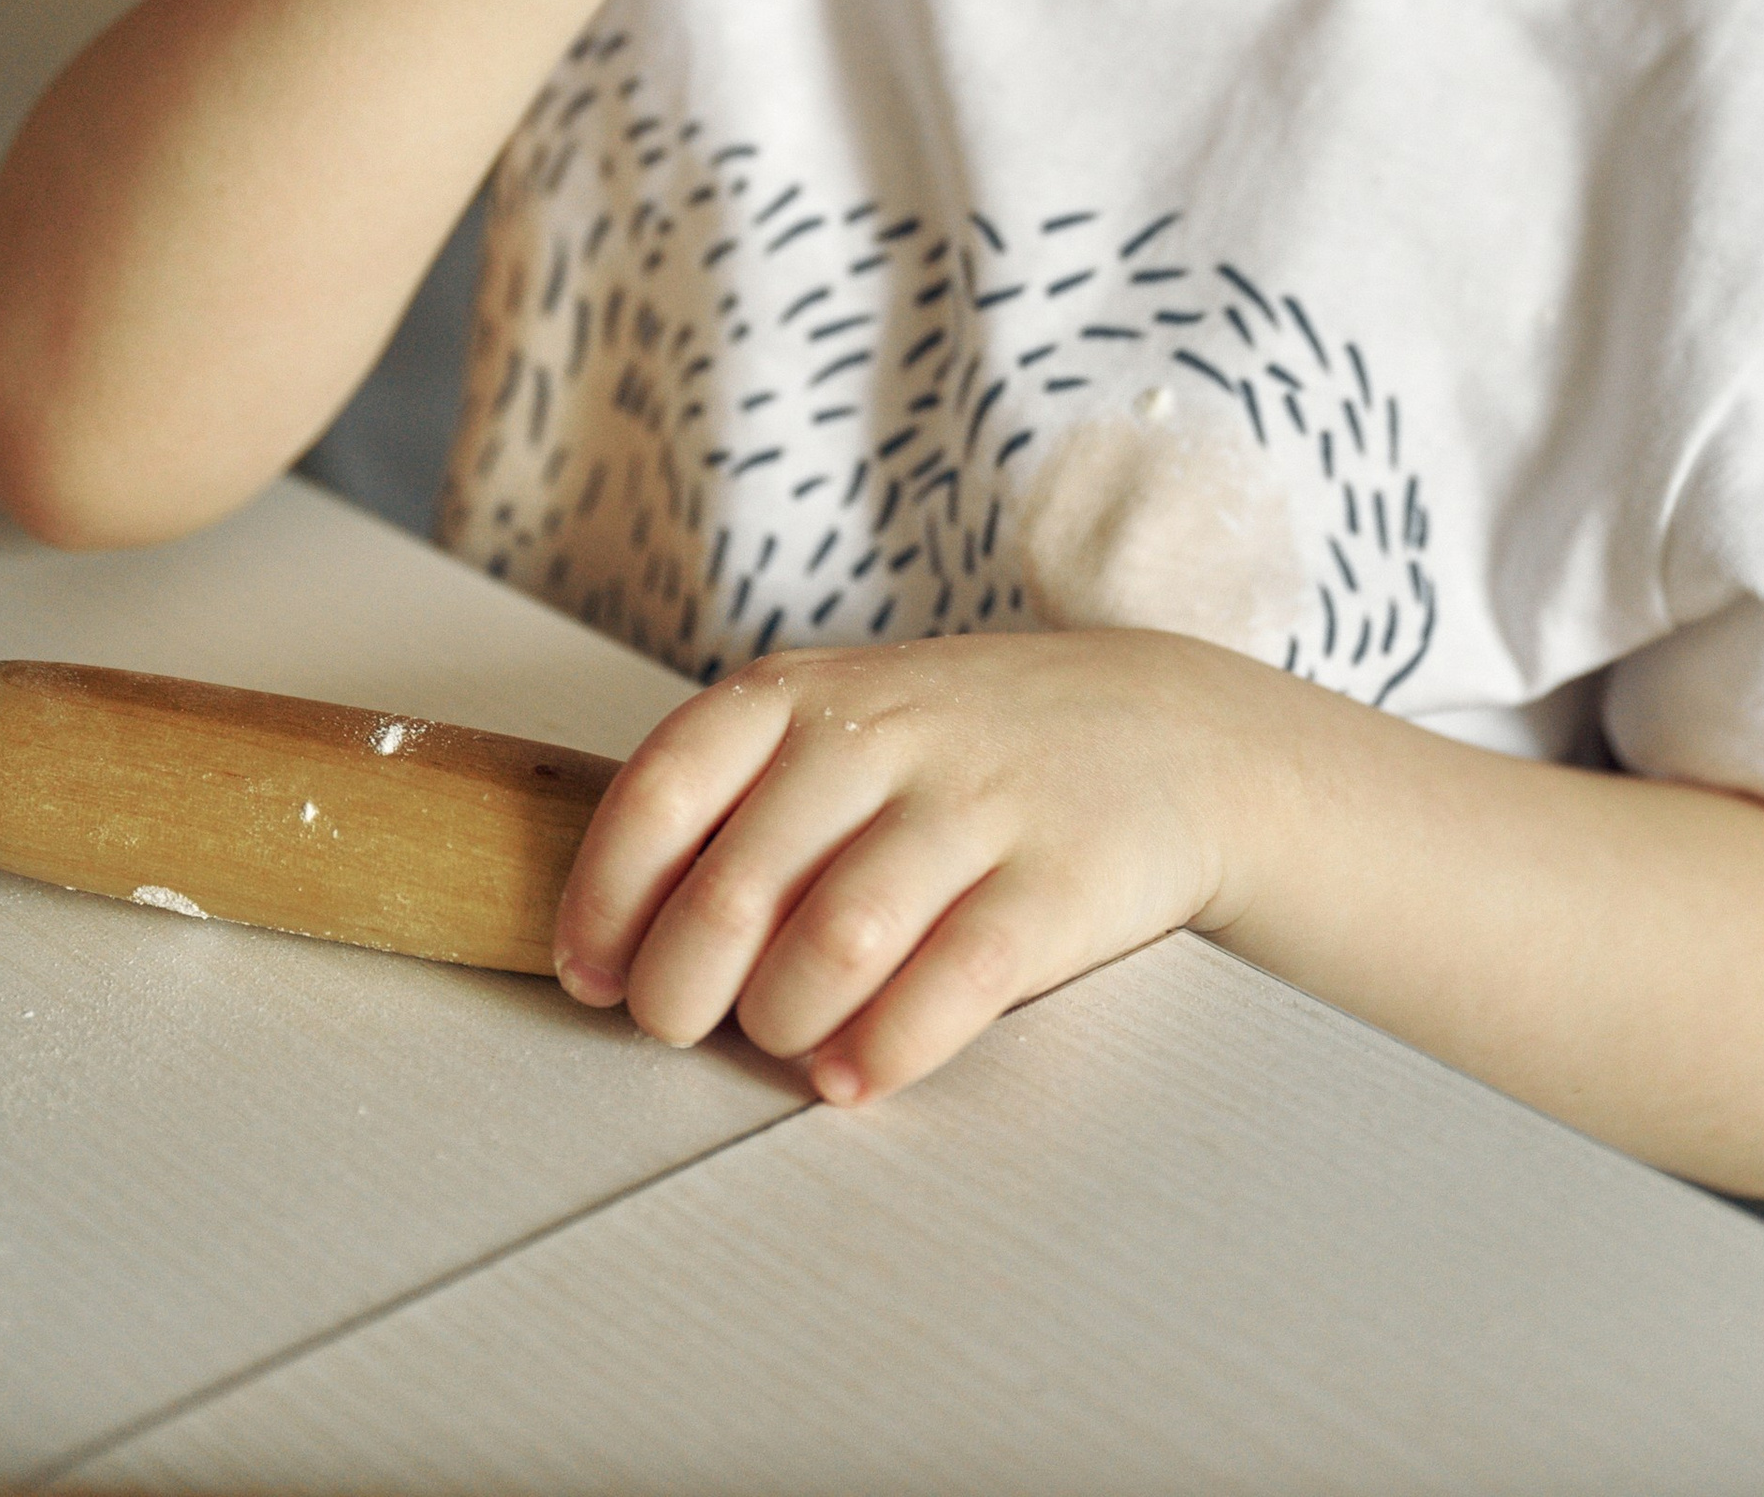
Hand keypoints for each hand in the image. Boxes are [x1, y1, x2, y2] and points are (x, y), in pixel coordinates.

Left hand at [553, 627, 1271, 1103]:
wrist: (1170, 730)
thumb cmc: (965, 749)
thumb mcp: (845, 722)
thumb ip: (741, 802)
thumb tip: (616, 939)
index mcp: (803, 691)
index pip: (663, 787)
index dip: (606, 898)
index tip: (593, 975)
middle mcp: (880, 735)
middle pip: (734, 889)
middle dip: (681, 989)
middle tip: (680, 1026)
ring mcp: (974, 804)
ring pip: (833, 943)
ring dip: (780, 1023)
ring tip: (782, 1041)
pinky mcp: (1058, 883)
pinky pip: (951, 987)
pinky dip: (885, 1050)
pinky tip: (857, 1071)